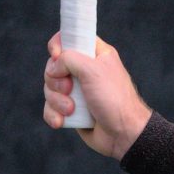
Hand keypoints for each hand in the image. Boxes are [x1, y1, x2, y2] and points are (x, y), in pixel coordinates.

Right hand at [42, 34, 153, 156]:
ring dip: (57, 100)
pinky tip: (62, 121)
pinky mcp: (71, 110)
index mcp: (95, 55)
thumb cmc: (114, 100)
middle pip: (53, 66)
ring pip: (50, 88)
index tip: (57, 55)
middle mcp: (85, 71)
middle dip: (56, 80)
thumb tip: (53, 68)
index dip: (58, 45)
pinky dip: (53, 114)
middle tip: (69, 89)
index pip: (70, 38)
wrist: (123, 135)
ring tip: (72, 110)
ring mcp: (77, 91)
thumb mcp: (93, 71)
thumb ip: (69, 59)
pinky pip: (50, 107)